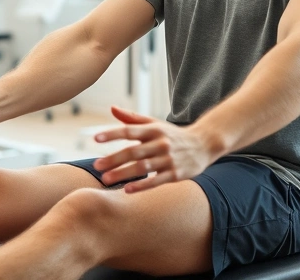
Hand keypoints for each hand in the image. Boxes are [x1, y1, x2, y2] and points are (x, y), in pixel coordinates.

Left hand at [92, 106, 215, 192]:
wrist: (203, 144)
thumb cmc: (172, 134)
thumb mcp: (154, 123)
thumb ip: (132, 118)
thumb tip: (112, 108)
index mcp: (153, 129)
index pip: (129, 131)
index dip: (112, 134)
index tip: (95, 139)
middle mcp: (160, 143)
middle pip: (133, 151)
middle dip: (114, 159)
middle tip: (96, 165)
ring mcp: (168, 159)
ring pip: (143, 167)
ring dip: (123, 173)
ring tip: (106, 179)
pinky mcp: (175, 174)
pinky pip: (156, 181)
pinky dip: (142, 185)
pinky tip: (127, 190)